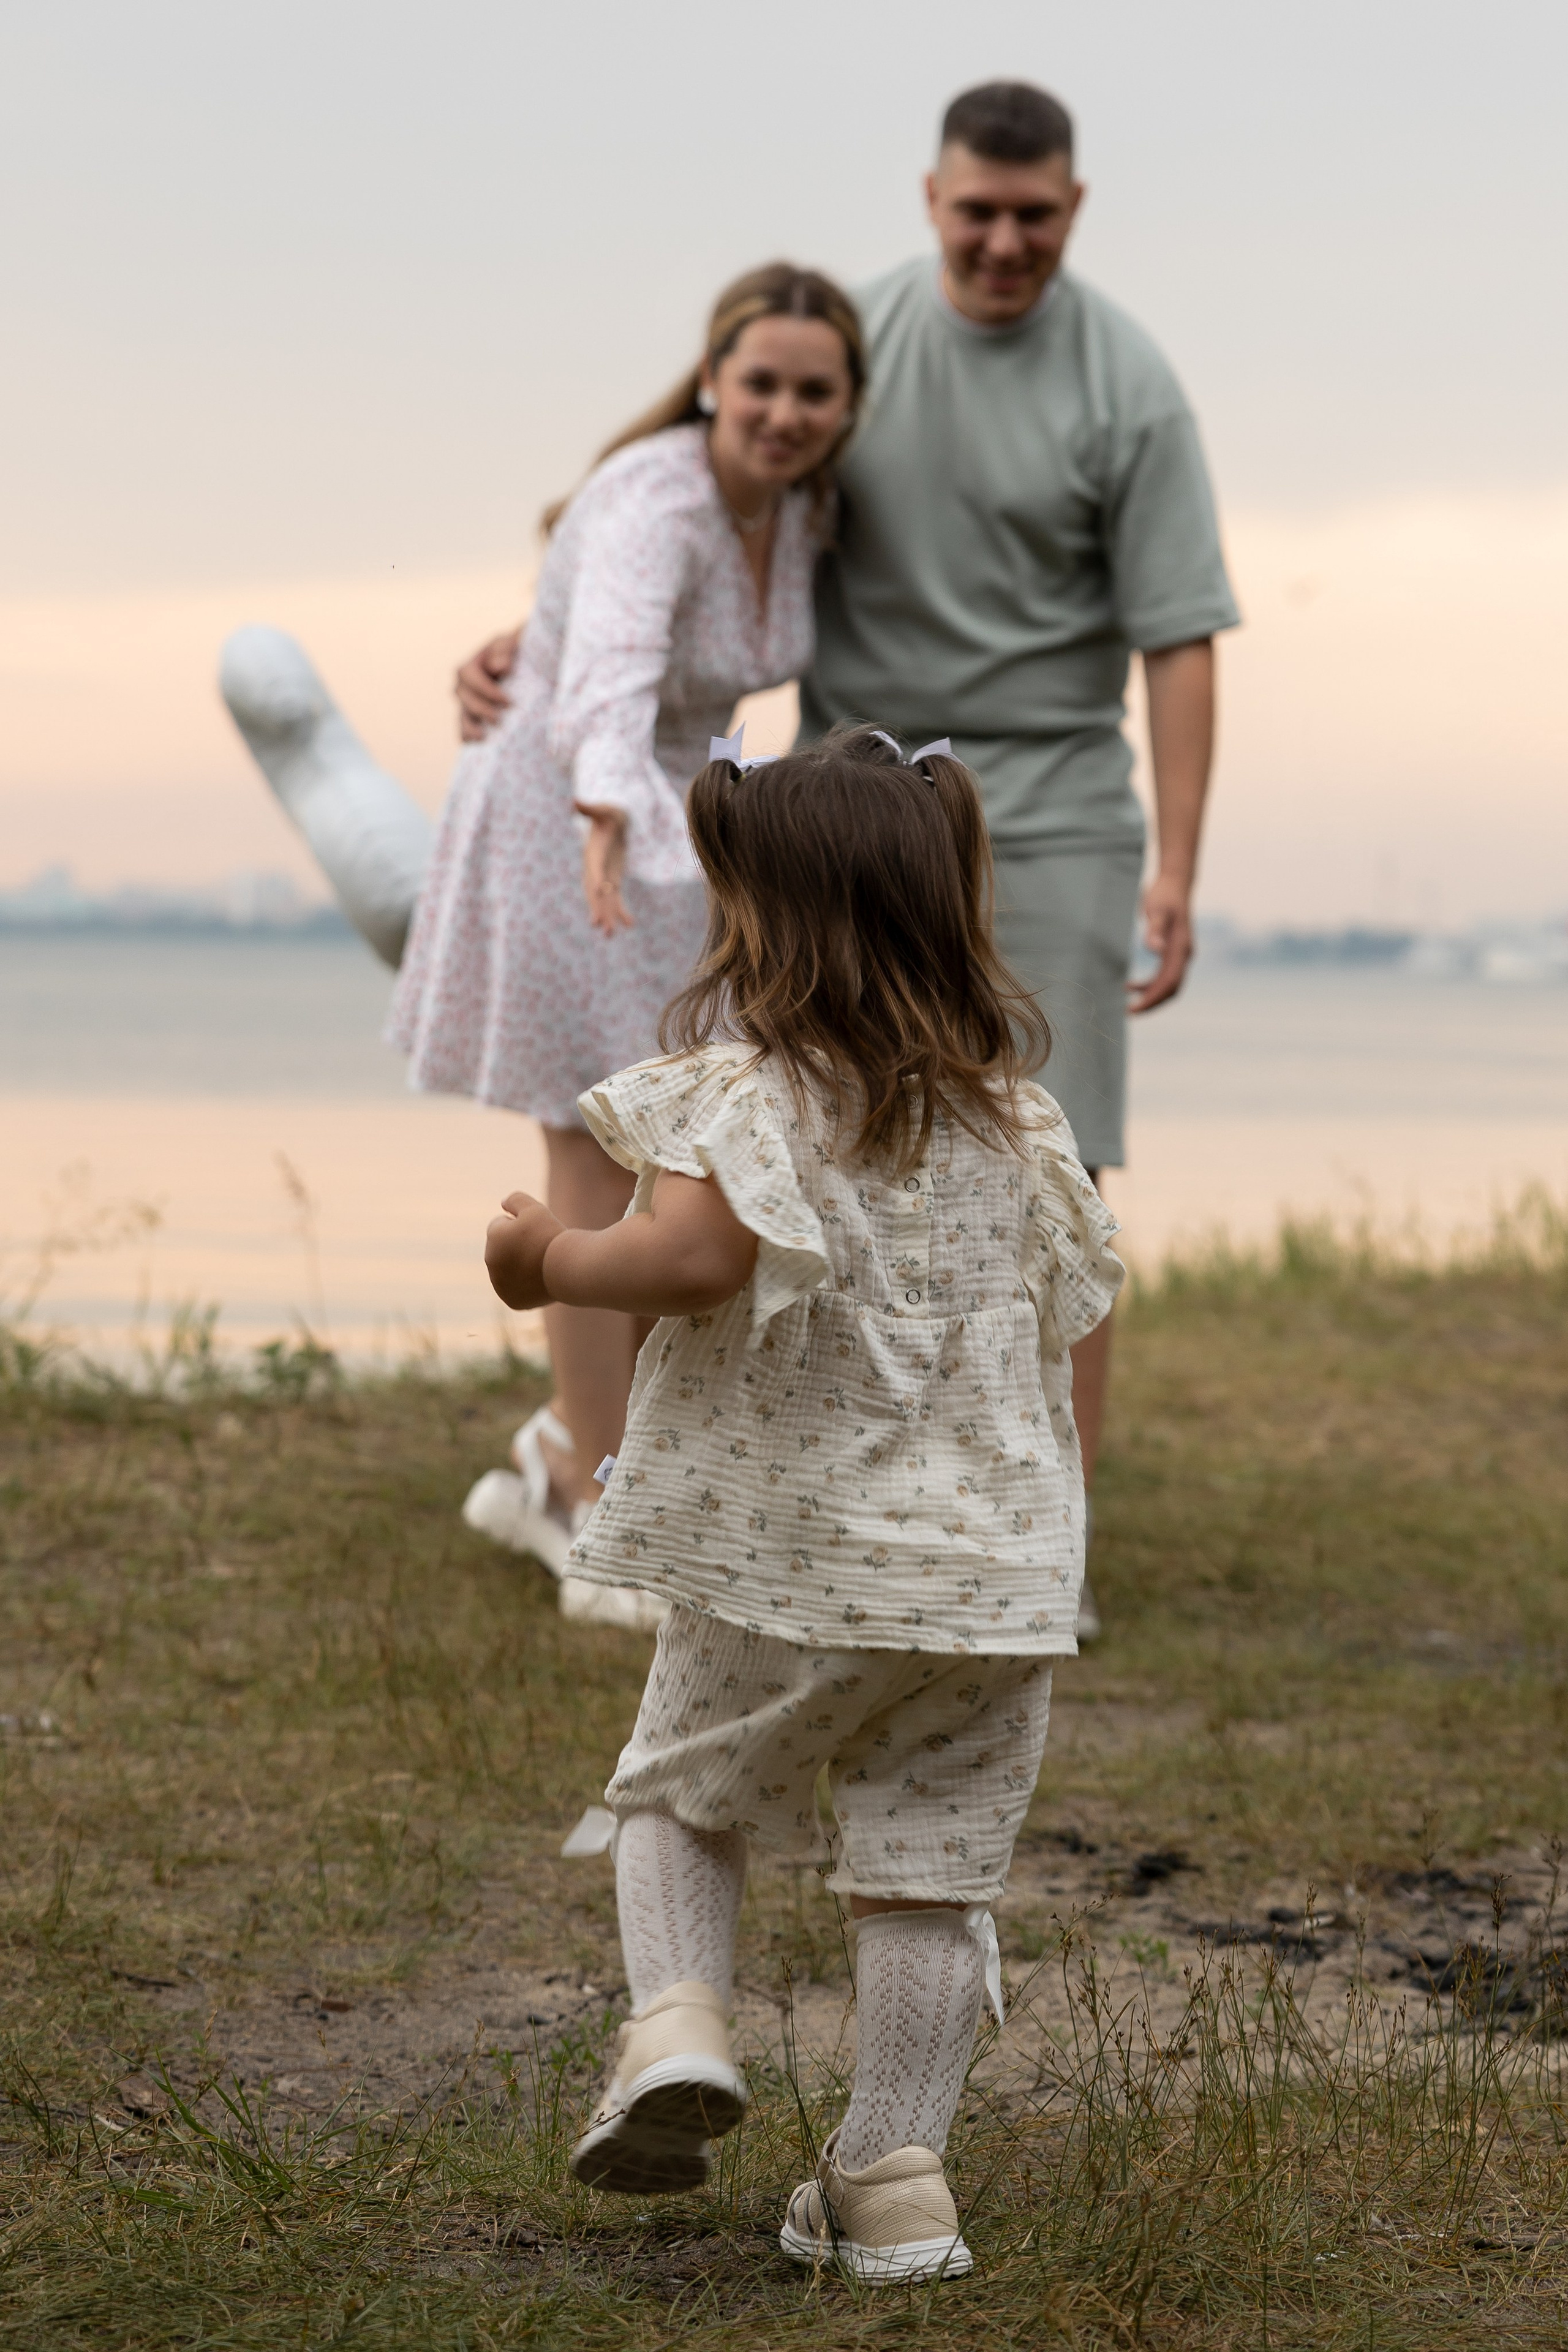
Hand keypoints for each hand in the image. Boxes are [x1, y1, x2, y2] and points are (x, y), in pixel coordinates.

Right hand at [455, 628, 521, 741]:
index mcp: (470, 666)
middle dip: (480, 710)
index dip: (487, 691)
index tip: (507, 702)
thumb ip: (503, 650)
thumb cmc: (512, 651)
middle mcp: (464, 685)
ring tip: (482, 738)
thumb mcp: (509, 643)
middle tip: (499, 720)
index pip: (471, 678)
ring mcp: (466, 702)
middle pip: (465, 698)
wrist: (516, 662)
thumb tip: (499, 667)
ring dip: (469, 728)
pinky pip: (464, 727)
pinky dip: (467, 736)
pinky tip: (474, 744)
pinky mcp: (472, 715)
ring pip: (461, 715)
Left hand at [484, 1189, 561, 1309]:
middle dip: (518, 1246)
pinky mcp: (512, 1301)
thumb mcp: (534, 1208)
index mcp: (493, 1236)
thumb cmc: (551, 1236)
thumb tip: (503, 1204)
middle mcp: (491, 1261)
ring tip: (542, 1265)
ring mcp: (500, 1284)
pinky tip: (541, 1281)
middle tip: (541, 1248)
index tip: (537, 1231)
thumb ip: (515, 1199)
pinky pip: (517, 1290)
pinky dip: (526, 1286)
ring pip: (510, 1270)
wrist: (567, 1267)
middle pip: (505, 1249)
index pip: (502, 1225)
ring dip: (521, 1266)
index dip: (521, 1225)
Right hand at [574, 802, 632, 934]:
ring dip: (607, 916)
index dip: (595, 879)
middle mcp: (596, 868)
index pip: (593, 868)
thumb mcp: (603, 810)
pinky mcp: (612, 879)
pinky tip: (629, 924)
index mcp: (593, 853)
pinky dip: (621, 911)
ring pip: (605, 900)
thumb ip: (589, 808)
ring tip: (609, 935)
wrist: (611, 821)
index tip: (597, 891)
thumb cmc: (607, 814)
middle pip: (595, 891)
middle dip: (598, 907)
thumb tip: (574, 801)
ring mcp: (604, 875)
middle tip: (598, 925)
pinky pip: (616, 898)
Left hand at [1127, 872, 1194, 1013]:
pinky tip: (1130, 986)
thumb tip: (1155, 950)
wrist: (1175, 882)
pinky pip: (1163, 976)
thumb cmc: (1164, 894)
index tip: (1134, 1009)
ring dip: (1150, 997)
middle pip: (1171, 989)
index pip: (1169, 983)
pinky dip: (1149, 985)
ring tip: (1128, 1005)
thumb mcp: (1156, 910)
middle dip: (1152, 1003)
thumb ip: (1155, 930)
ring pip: (1168, 985)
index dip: (1153, 999)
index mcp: (1181, 948)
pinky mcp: (1173, 952)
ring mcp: (1180, 954)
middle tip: (1128, 1014)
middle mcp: (1184, 954)